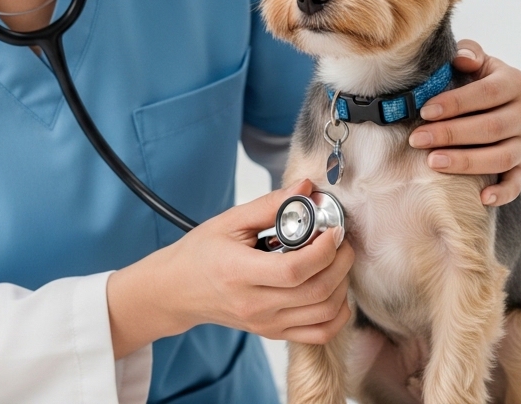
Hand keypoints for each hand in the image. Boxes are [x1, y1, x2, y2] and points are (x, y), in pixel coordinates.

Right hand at [106, 179, 353, 357]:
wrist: (178, 290)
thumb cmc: (201, 253)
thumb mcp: (230, 221)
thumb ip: (271, 204)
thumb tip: (306, 188)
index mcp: (239, 273)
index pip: (294, 270)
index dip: (324, 249)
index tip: (332, 229)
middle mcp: (254, 305)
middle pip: (316, 291)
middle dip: (340, 262)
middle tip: (341, 240)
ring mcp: (266, 323)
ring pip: (324, 313)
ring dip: (342, 284)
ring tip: (337, 260)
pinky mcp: (273, 332)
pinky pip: (319, 333)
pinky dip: (337, 313)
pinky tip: (334, 289)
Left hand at [408, 39, 520, 206]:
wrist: (495, 105)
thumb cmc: (476, 80)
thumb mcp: (475, 61)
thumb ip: (469, 53)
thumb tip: (462, 58)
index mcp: (516, 83)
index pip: (487, 93)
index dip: (456, 103)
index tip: (425, 111)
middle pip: (490, 128)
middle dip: (450, 134)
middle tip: (417, 139)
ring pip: (501, 157)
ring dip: (466, 162)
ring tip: (432, 162)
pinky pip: (517, 183)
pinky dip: (502, 193)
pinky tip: (481, 197)